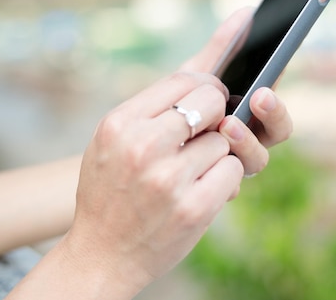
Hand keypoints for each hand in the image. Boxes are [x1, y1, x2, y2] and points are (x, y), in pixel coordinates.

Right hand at [63, 71, 242, 296]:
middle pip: (210, 102)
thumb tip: (199, 87)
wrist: (102, 254)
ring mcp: (169, 178)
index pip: (181, 80)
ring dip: (218, 152)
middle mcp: (143, 146)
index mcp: (120, 124)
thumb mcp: (109, 143)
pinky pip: (233, 170)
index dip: (205, 85)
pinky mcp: (194, 208)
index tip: (212, 95)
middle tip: (212, 127)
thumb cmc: (108, 193)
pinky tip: (207, 186)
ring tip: (197, 168)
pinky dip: (226, 177)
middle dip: (218, 112)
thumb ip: (146, 113)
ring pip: (224, 139)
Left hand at [181, 7, 293, 175]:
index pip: (274, 112)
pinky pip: (227, 183)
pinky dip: (219, 171)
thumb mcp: (192, 80)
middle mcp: (246, 143)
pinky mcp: (212, 190)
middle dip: (272, 116)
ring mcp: (230, 168)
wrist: (138, 169)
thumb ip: (221, 51)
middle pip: (276, 133)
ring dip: (246, 141)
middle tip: (259, 99)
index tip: (263, 90)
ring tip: (226, 125)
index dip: (274, 103)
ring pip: (255, 160)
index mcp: (248, 117)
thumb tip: (247, 11)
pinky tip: (200, 162)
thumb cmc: (170, 115)